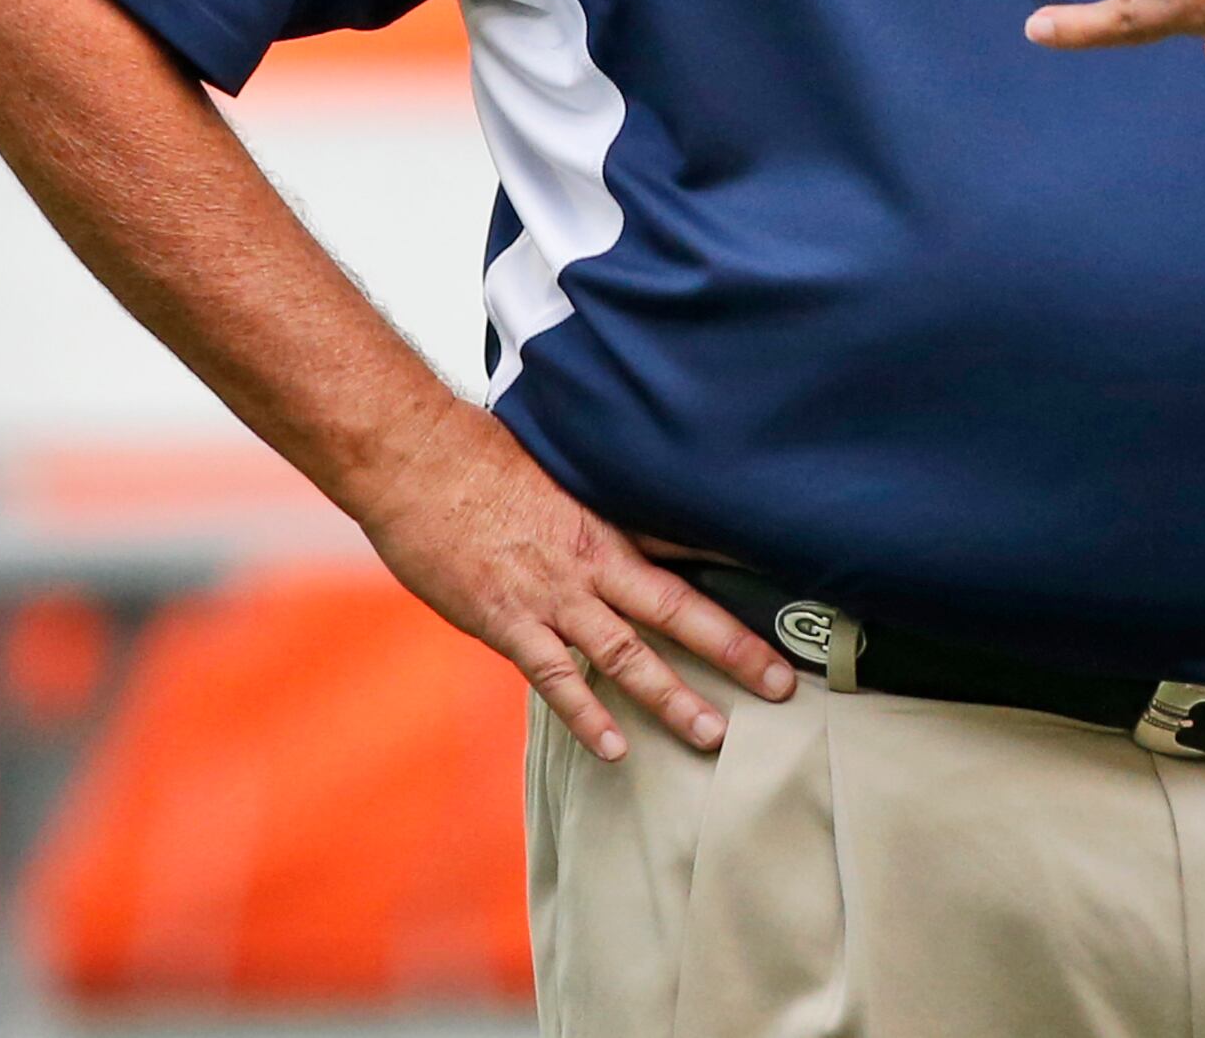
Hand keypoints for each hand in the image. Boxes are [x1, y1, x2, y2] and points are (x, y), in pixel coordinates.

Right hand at [352, 396, 794, 760]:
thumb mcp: (554, 467)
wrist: (416, 459)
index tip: (788, 596)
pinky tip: (615, 748)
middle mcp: (592, 561)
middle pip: (679, 609)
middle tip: (782, 684)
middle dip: (734, 648)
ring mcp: (552, 596)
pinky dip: (587, 716)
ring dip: (673, 697)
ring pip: (627, 655)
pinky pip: (556, 678)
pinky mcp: (507, 623)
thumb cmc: (479, 456)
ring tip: (714, 735)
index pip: (690, 546)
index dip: (739, 571)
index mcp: (608, 520)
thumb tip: (619, 509)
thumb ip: (591, 499)